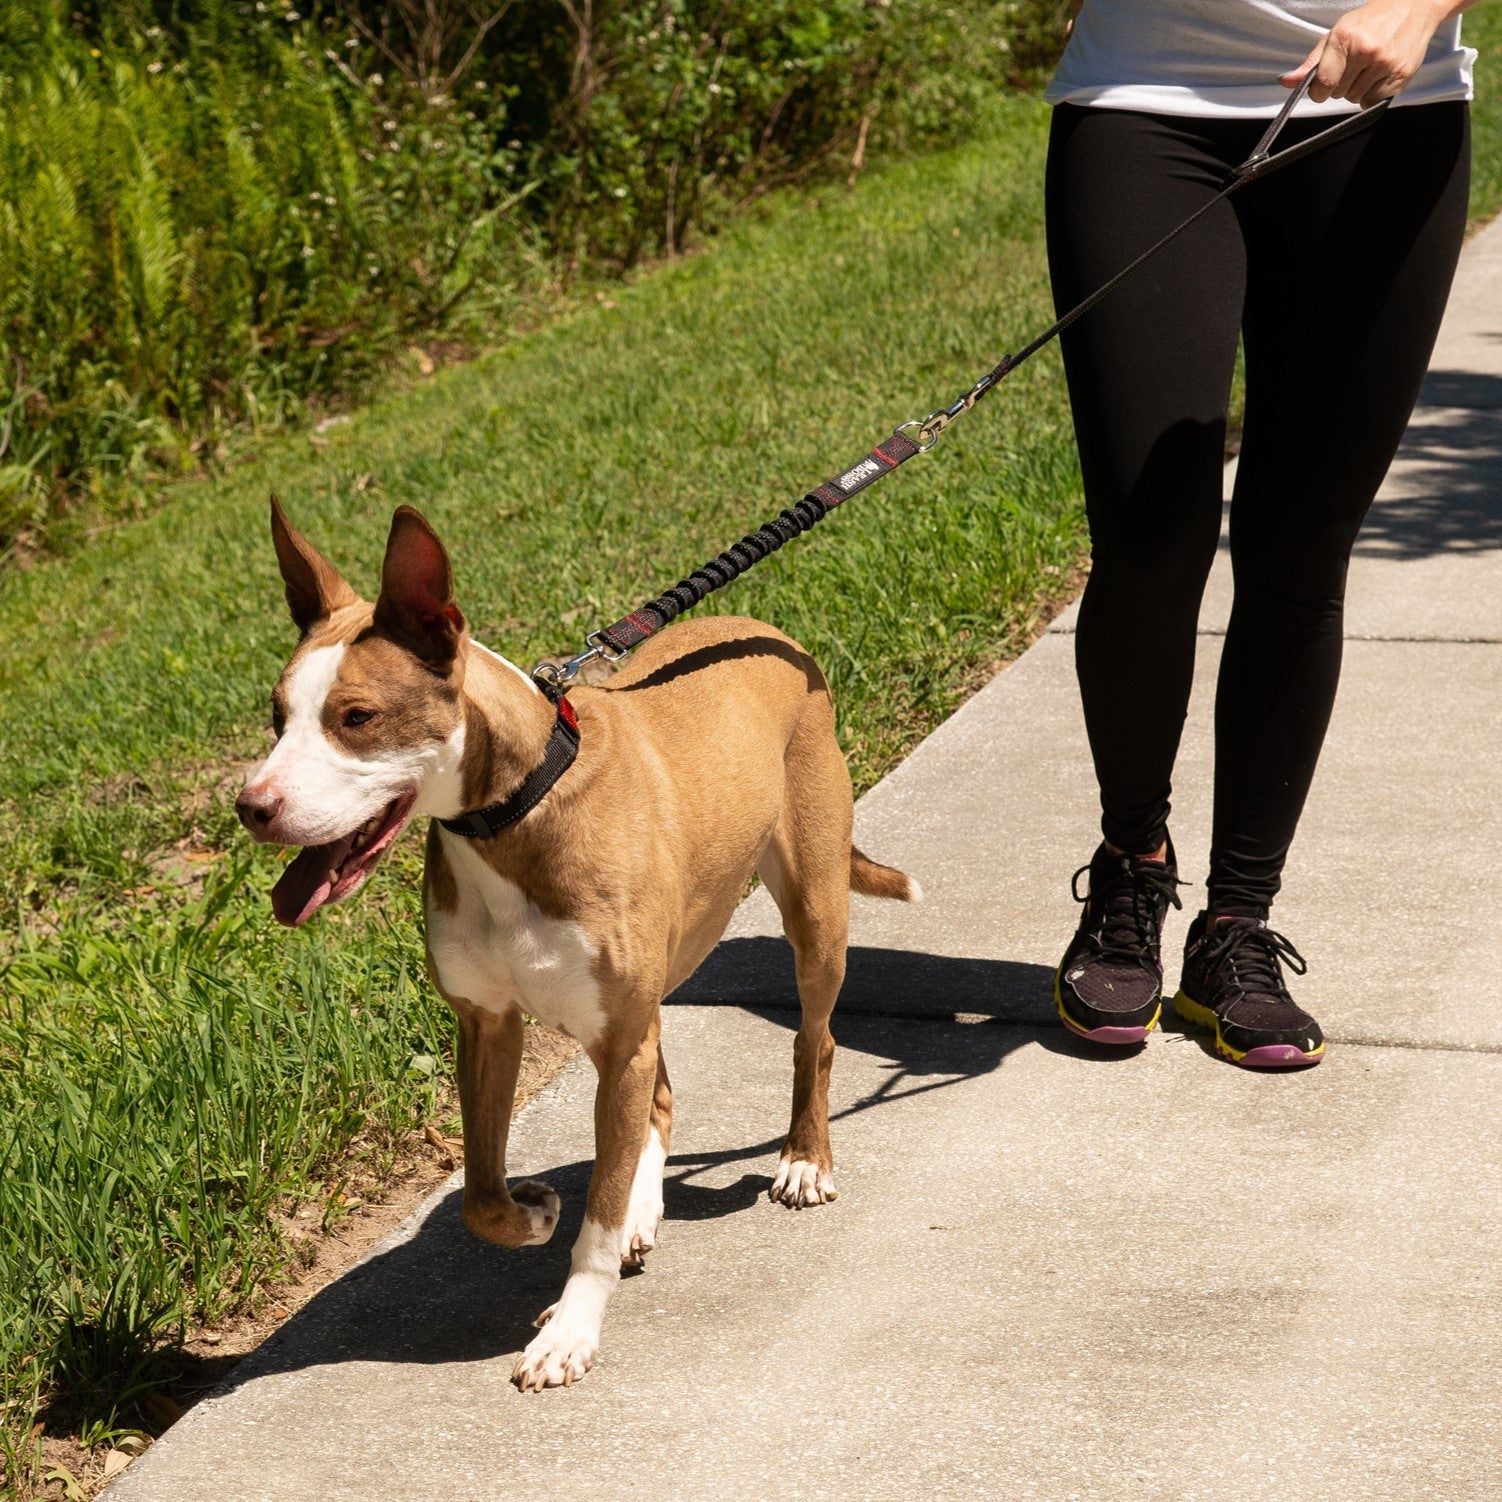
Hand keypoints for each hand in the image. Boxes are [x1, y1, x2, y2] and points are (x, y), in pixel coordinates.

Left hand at [1282, 0, 1469, 107]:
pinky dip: (1372, 94)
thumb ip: (1311, 63)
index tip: (1323, 85)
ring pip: (1355, 99)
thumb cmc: (1370, 21)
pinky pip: (1373, 101)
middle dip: (1340, 86)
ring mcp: (1385, 62)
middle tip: (1353, 66)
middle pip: (1338, 93)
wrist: (1414, 5)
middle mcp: (1365, 50)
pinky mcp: (1401, 73)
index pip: (1323, 83)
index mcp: (1345, 38)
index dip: (1319, 91)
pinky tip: (1379, 74)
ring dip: (1356, 90)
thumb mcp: (1336, 34)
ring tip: (1367, 68)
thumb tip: (1286, 82)